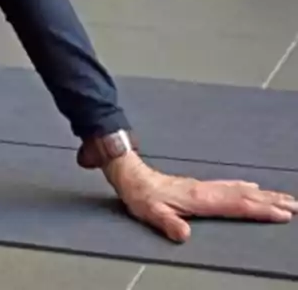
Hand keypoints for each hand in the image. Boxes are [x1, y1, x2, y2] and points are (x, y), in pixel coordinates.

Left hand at [104, 152, 296, 242]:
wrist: (131, 177)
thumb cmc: (141, 197)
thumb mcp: (150, 213)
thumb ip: (168, 224)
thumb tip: (184, 235)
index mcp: (199, 199)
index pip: (236, 205)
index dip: (259, 210)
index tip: (282, 214)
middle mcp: (206, 191)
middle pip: (245, 196)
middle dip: (272, 201)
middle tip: (297, 205)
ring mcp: (204, 187)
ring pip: (240, 190)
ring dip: (264, 194)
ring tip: (285, 198)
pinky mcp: (200, 187)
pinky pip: (230, 187)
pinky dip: (247, 189)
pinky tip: (253, 188)